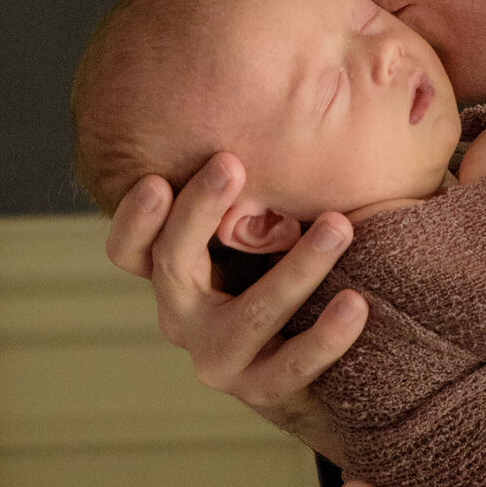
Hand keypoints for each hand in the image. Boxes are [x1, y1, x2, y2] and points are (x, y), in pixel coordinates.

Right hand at [106, 156, 367, 463]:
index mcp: (172, 276)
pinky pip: (295, 365)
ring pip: (251, 315)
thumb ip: (249, 195)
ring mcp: (219, 360)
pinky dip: (326, 335)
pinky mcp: (263, 391)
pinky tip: (357, 303)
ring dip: (298, 268)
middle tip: (233, 163)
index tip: (156, 178)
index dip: (133, 219)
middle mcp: (182, 318)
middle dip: (198, 213)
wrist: (307, 374)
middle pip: (173, 266)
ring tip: (341, 226)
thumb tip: (270, 95)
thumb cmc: (275, 276)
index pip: (128, 251)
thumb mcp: (251, 237)